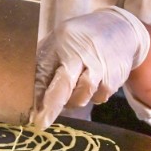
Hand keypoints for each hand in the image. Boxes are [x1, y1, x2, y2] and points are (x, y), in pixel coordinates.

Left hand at [31, 7, 150, 129]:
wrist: (119, 28)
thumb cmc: (80, 39)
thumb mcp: (59, 42)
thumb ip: (45, 64)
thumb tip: (31, 94)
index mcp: (63, 42)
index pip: (46, 70)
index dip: (37, 93)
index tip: (31, 114)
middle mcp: (82, 53)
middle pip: (65, 84)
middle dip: (52, 106)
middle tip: (42, 123)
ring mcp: (99, 66)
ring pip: (81, 96)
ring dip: (73, 99)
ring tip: (75, 86)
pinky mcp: (114, 79)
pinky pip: (97, 98)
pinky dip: (92, 96)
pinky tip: (93, 82)